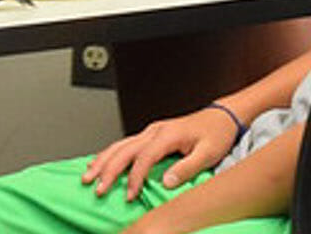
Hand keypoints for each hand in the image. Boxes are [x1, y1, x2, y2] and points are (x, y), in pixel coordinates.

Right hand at [80, 105, 237, 200]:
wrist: (223, 116)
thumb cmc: (217, 133)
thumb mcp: (208, 153)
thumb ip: (187, 168)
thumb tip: (166, 181)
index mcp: (168, 134)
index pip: (143, 157)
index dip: (134, 178)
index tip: (129, 195)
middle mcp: (155, 130)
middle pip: (124, 150)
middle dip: (108, 169)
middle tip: (97, 188)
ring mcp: (151, 131)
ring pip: (120, 144)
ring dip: (103, 160)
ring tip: (88, 176)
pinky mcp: (151, 134)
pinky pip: (125, 143)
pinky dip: (109, 153)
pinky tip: (99, 162)